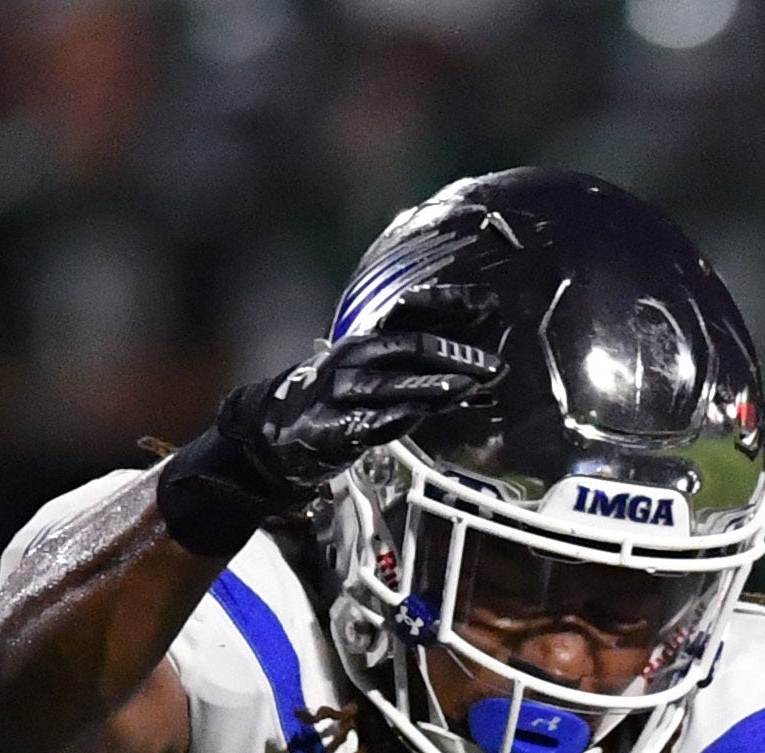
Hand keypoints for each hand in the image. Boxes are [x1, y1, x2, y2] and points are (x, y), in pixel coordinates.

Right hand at [154, 321, 502, 558]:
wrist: (272, 436)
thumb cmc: (334, 402)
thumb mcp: (372, 373)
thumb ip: (416, 367)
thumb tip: (471, 366)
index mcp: (365, 339)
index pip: (409, 310)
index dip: (448, 304)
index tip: (487, 305)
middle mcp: (353, 359)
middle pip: (408, 347)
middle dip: (454, 355)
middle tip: (492, 364)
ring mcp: (340, 394)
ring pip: (391, 384)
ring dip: (431, 386)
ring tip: (467, 387)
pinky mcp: (331, 430)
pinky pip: (368, 423)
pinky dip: (395, 418)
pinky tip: (420, 416)